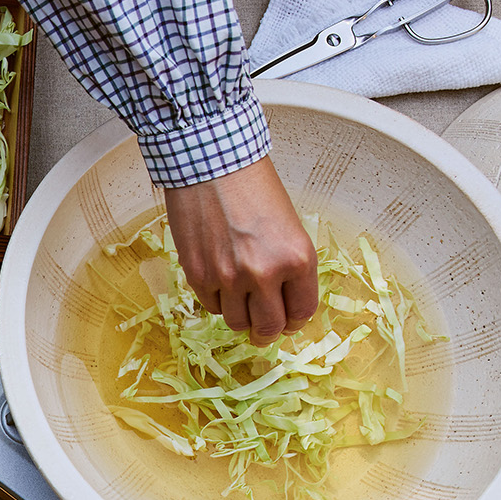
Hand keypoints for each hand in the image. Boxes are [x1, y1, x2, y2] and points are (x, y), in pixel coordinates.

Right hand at [161, 157, 318, 342]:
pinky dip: (218, 300)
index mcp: (297, 259)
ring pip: (237, 322)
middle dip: (267, 332)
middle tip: (263, 330)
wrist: (213, 167)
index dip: (295, 322)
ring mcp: (229, 278)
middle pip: (269, 327)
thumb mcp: (289, 227)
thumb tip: (280, 303)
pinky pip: (212, 306)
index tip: (288, 322)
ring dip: (241, 316)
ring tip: (239, 299)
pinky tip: (220, 280)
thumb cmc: (253, 188)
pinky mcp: (199, 276)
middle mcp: (265, 274)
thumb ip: (288, 267)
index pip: (301, 312)